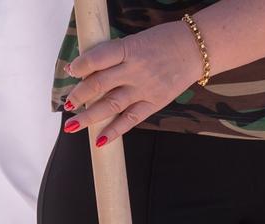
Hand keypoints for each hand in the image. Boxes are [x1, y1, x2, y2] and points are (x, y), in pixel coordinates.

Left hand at [62, 21, 205, 147]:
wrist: (197, 48)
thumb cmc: (161, 43)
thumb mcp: (135, 41)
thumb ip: (112, 56)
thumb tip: (84, 72)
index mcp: (129, 49)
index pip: (97, 59)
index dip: (80, 67)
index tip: (71, 71)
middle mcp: (135, 69)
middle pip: (99, 84)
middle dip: (79, 95)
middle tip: (68, 103)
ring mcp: (145, 88)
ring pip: (111, 105)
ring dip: (89, 117)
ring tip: (72, 125)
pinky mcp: (154, 102)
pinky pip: (131, 120)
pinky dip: (114, 131)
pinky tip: (100, 140)